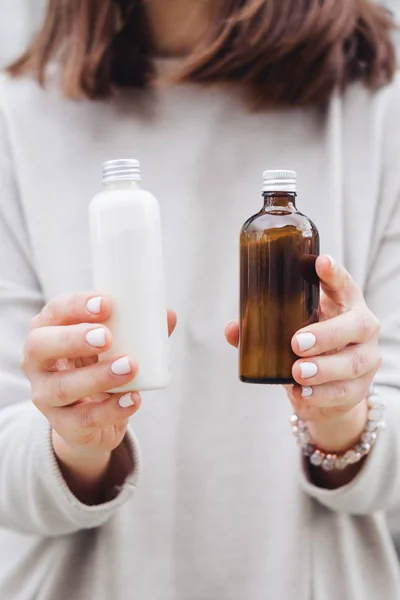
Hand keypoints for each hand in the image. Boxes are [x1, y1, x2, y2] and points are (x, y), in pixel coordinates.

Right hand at [22, 292, 176, 501]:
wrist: (89, 420)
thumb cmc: (98, 366)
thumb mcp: (113, 345)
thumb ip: (139, 331)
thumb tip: (168, 315)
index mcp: (48, 331)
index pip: (54, 311)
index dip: (76, 306)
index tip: (107, 304)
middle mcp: (38, 363)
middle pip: (39, 346)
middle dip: (73, 338)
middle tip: (107, 337)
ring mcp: (46, 396)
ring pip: (62, 387)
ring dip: (98, 376)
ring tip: (130, 367)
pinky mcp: (63, 426)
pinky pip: (83, 419)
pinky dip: (111, 410)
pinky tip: (132, 399)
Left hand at [225, 256, 381, 453]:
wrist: (328, 391)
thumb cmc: (308, 348)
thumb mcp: (288, 333)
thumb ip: (261, 329)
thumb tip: (233, 328)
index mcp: (343, 304)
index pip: (343, 284)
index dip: (334, 273)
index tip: (320, 262)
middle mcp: (362, 327)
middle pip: (355, 325)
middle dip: (326, 334)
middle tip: (296, 343)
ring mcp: (365, 358)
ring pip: (351, 363)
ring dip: (323, 369)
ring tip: (298, 372)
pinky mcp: (360, 388)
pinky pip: (345, 392)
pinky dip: (322, 394)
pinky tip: (304, 393)